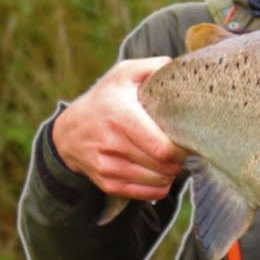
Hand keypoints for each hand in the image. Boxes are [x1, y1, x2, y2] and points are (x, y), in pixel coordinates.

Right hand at [53, 57, 187, 200]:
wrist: (70, 130)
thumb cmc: (106, 99)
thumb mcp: (124, 74)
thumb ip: (153, 67)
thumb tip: (178, 66)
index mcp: (121, 115)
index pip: (162, 148)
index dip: (183, 148)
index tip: (189, 139)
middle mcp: (112, 143)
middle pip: (164, 166)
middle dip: (180, 159)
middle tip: (182, 148)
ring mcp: (107, 166)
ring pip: (157, 181)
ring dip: (171, 173)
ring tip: (170, 158)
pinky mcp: (107, 183)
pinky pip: (146, 193)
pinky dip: (159, 186)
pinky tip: (159, 171)